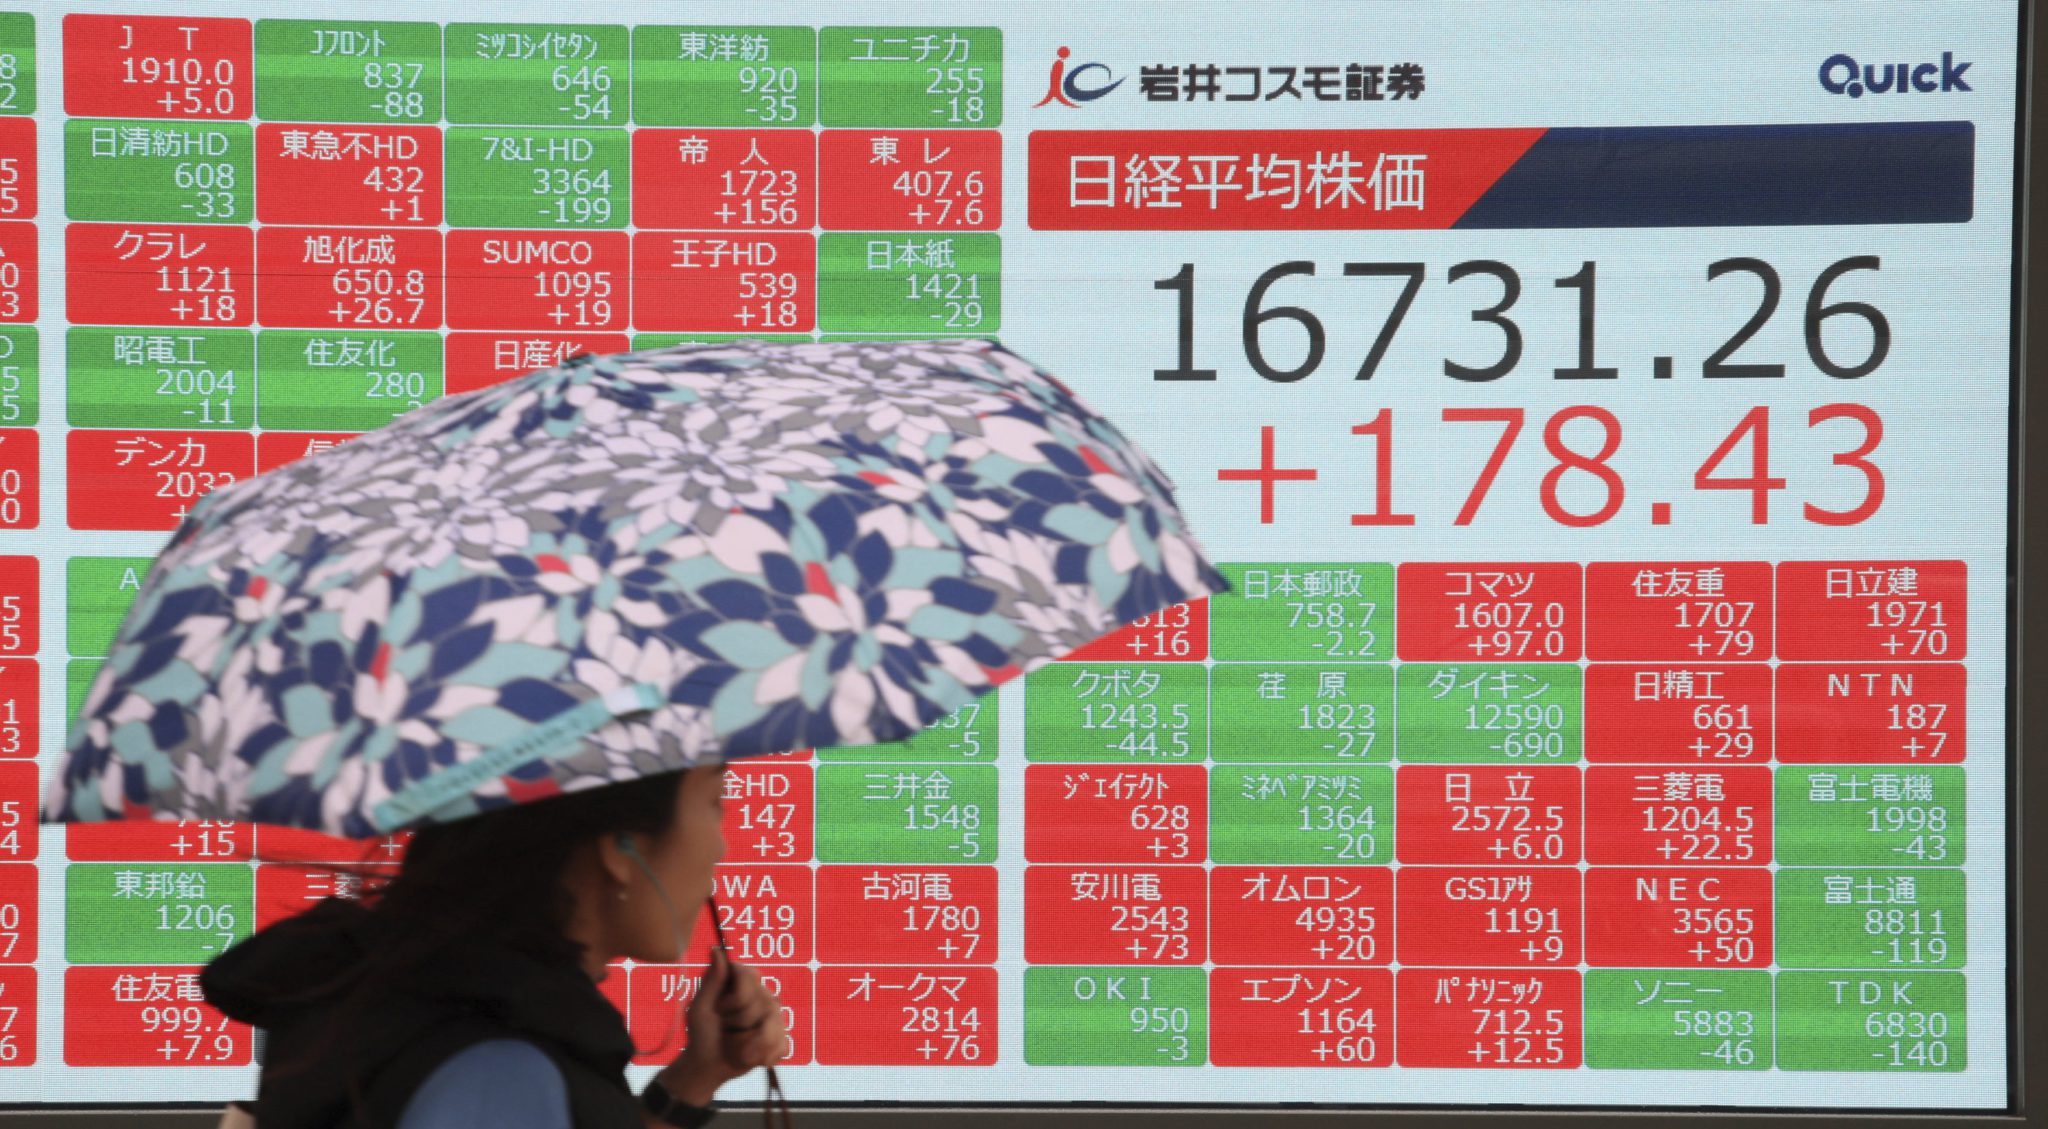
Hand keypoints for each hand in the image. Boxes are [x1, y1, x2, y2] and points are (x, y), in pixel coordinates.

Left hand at [656, 948, 788, 1105]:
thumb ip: (712, 981)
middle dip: (742, 1023)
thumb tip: (716, 950)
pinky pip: (782, 1044)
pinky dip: (765, 1055)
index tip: (720, 1010)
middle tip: (725, 1030)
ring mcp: (773, 1015)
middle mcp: (761, 994)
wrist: (708, 1067)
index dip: (738, 998)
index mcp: (741, 982)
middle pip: (765, 1002)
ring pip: (776, 1024)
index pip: (751, 975)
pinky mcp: (779, 1037)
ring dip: (754, 1043)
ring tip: (739, 1052)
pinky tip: (753, 1059)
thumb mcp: (700, 1008)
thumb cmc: (701, 1034)